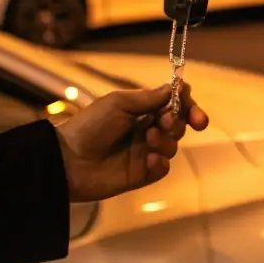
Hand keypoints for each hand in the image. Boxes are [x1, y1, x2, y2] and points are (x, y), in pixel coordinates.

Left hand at [55, 82, 208, 201]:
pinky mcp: (141, 175)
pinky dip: (160, 163)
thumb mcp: (119, 104)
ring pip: (172, 146)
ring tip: (148, 140)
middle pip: (177, 125)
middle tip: (165, 123)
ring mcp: (144, 153)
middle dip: (177, 122)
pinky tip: (149, 161)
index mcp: (140, 111)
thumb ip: (149, 97)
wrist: (68, 159)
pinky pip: (163, 168)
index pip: (173, 105)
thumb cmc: (91, 125)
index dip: (188, 107)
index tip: (196, 113)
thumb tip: (177, 87)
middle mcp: (145, 130)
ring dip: (166, 141)